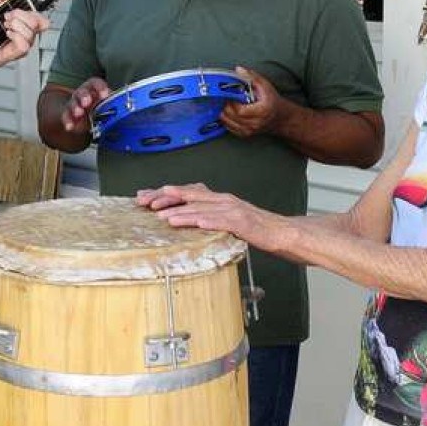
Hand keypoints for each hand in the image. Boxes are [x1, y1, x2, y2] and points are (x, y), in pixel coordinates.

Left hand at [0, 0, 48, 70]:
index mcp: (25, 23)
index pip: (41, 18)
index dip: (30, 12)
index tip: (13, 10)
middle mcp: (27, 34)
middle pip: (36, 22)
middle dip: (19, 16)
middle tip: (7, 18)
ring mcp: (25, 43)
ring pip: (30, 32)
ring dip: (15, 26)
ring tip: (5, 27)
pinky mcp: (19, 53)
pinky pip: (24, 44)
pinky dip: (15, 36)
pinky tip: (7, 35)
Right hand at [61, 75, 111, 135]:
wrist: (89, 117)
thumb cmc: (102, 108)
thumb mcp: (109, 105)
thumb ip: (115, 105)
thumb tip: (130, 113)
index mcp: (94, 89)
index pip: (95, 83)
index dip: (100, 87)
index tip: (104, 95)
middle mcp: (83, 94)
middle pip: (82, 92)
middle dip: (84, 96)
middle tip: (87, 102)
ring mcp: (75, 104)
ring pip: (73, 103)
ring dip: (75, 107)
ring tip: (78, 112)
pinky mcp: (69, 115)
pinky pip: (66, 116)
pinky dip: (67, 121)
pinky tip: (69, 126)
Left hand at [136, 183, 276, 247]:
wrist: (282, 233)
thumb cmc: (255, 229)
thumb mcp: (227, 221)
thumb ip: (208, 218)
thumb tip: (185, 221)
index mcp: (218, 199)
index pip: (186, 192)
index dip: (164, 194)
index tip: (144, 197)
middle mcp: (222, 200)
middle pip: (189, 195)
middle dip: (165, 197)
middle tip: (145, 202)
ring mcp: (232, 209)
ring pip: (201, 208)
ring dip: (180, 211)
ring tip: (163, 216)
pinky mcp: (241, 222)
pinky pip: (220, 221)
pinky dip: (205, 221)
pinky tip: (194, 223)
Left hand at [220, 66, 281, 138]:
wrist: (279, 117)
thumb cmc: (272, 101)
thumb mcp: (265, 86)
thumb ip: (252, 77)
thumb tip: (238, 70)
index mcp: (262, 111)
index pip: (240, 110)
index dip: (231, 103)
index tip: (230, 96)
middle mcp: (255, 123)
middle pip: (232, 117)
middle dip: (226, 107)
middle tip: (225, 99)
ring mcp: (250, 131)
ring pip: (229, 123)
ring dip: (224, 113)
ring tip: (226, 105)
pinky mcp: (246, 134)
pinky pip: (230, 128)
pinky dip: (226, 120)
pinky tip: (229, 113)